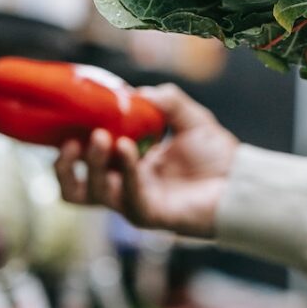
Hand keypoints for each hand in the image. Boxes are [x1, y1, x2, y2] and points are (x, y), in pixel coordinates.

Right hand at [55, 84, 238, 237]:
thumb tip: (135, 92)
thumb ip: (165, 100)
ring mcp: (133, 202)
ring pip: (92, 194)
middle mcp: (123, 186)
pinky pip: (126, 196)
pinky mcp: (149, 215)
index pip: (83, 159)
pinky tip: (127, 148)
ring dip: (91, 165)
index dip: (69, 142)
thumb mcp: (189, 117)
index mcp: (126, 164)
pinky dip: (124, 171)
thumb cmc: (216, 155)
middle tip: (71, 138)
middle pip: (75, 186)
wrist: (242, 181)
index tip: (64, 119)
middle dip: (66, 162)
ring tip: (101, 138)